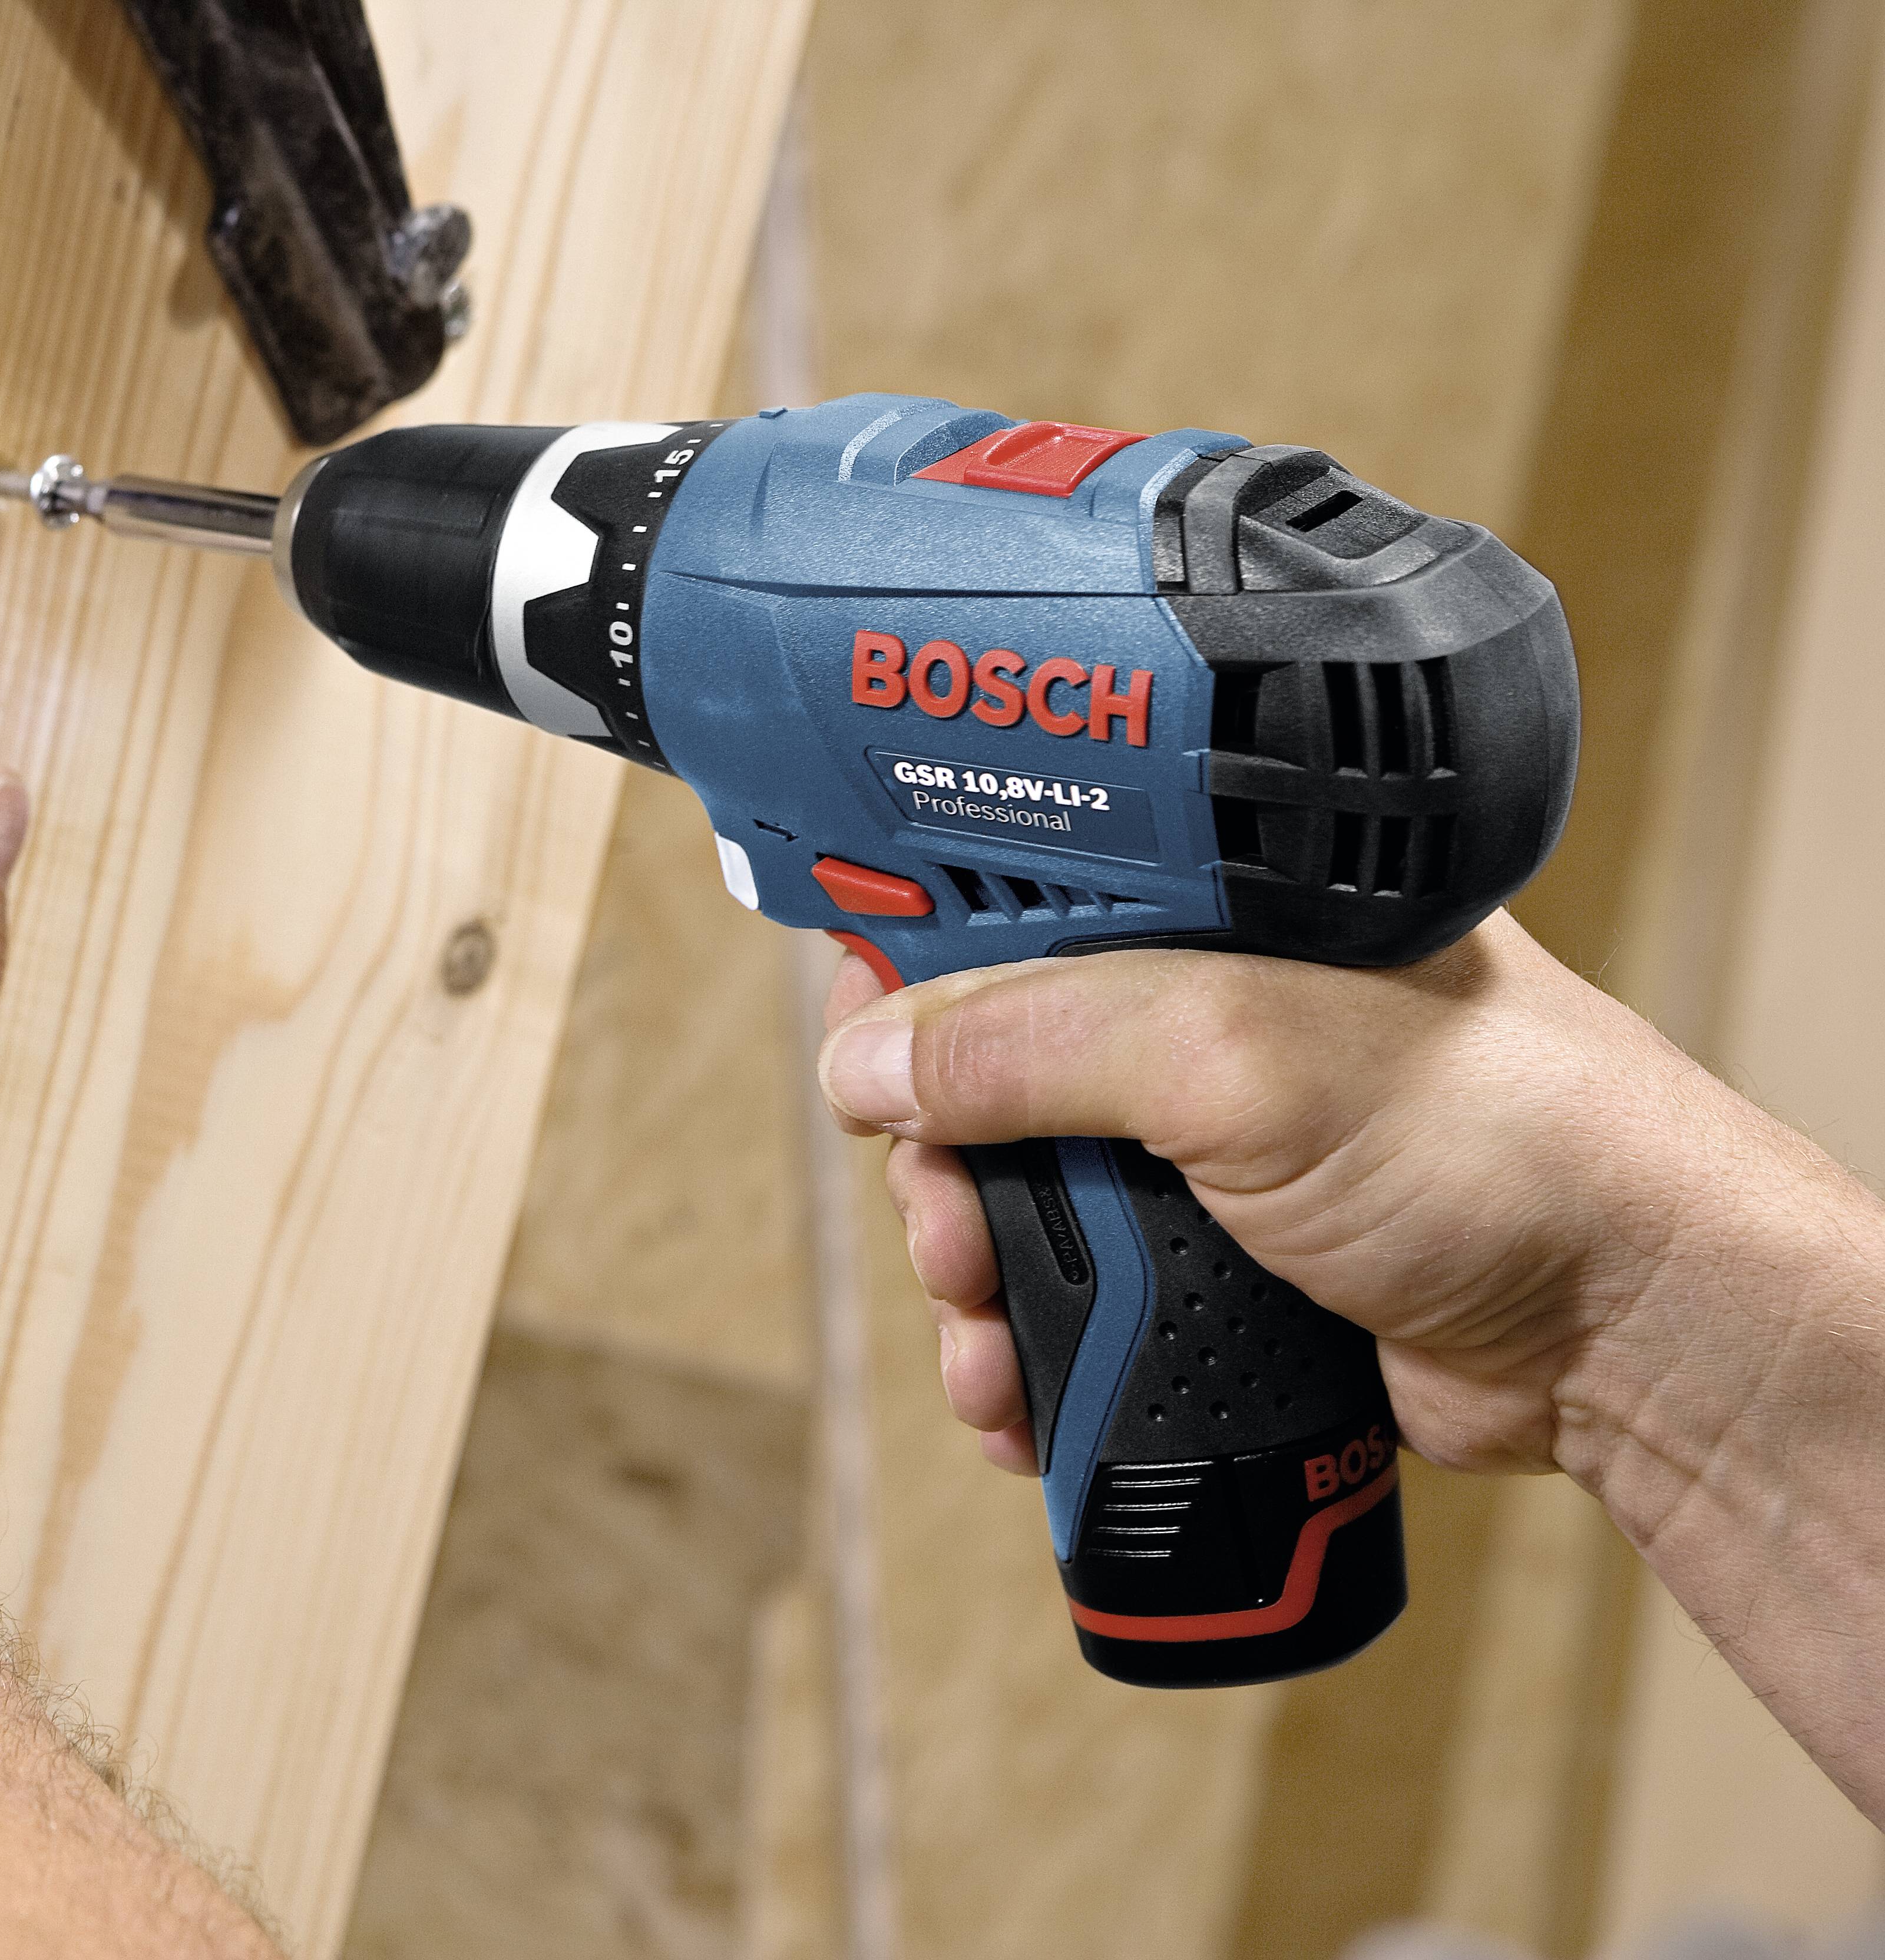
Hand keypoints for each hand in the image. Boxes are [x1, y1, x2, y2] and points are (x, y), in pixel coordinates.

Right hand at [812, 910, 1880, 1485]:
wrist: (1630, 1329)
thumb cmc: (1504, 1137)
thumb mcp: (1235, 1055)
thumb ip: (1035, 1044)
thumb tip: (865, 1061)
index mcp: (1213, 909)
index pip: (1006, 898)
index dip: (906, 965)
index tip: (850, 1046)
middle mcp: (1206, 1013)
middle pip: (986, 1073)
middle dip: (936, 1174)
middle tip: (952, 1240)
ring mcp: (1213, 1144)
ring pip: (1020, 1202)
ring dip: (974, 1286)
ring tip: (986, 1351)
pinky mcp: (1224, 1261)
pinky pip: (1081, 1299)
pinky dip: (1032, 1355)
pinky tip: (1019, 1398)